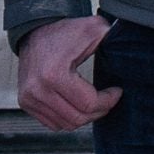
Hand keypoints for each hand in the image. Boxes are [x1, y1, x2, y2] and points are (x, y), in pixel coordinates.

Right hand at [16, 16, 121, 131]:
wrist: (35, 31)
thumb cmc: (65, 32)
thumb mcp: (92, 29)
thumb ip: (111, 36)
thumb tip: (127, 44)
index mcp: (54, 74)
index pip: (88, 104)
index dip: (108, 101)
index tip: (116, 91)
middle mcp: (37, 89)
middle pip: (78, 118)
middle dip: (98, 111)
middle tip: (107, 99)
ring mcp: (29, 98)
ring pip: (66, 124)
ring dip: (84, 116)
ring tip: (93, 101)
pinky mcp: (25, 102)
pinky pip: (53, 123)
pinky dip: (68, 117)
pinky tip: (75, 103)